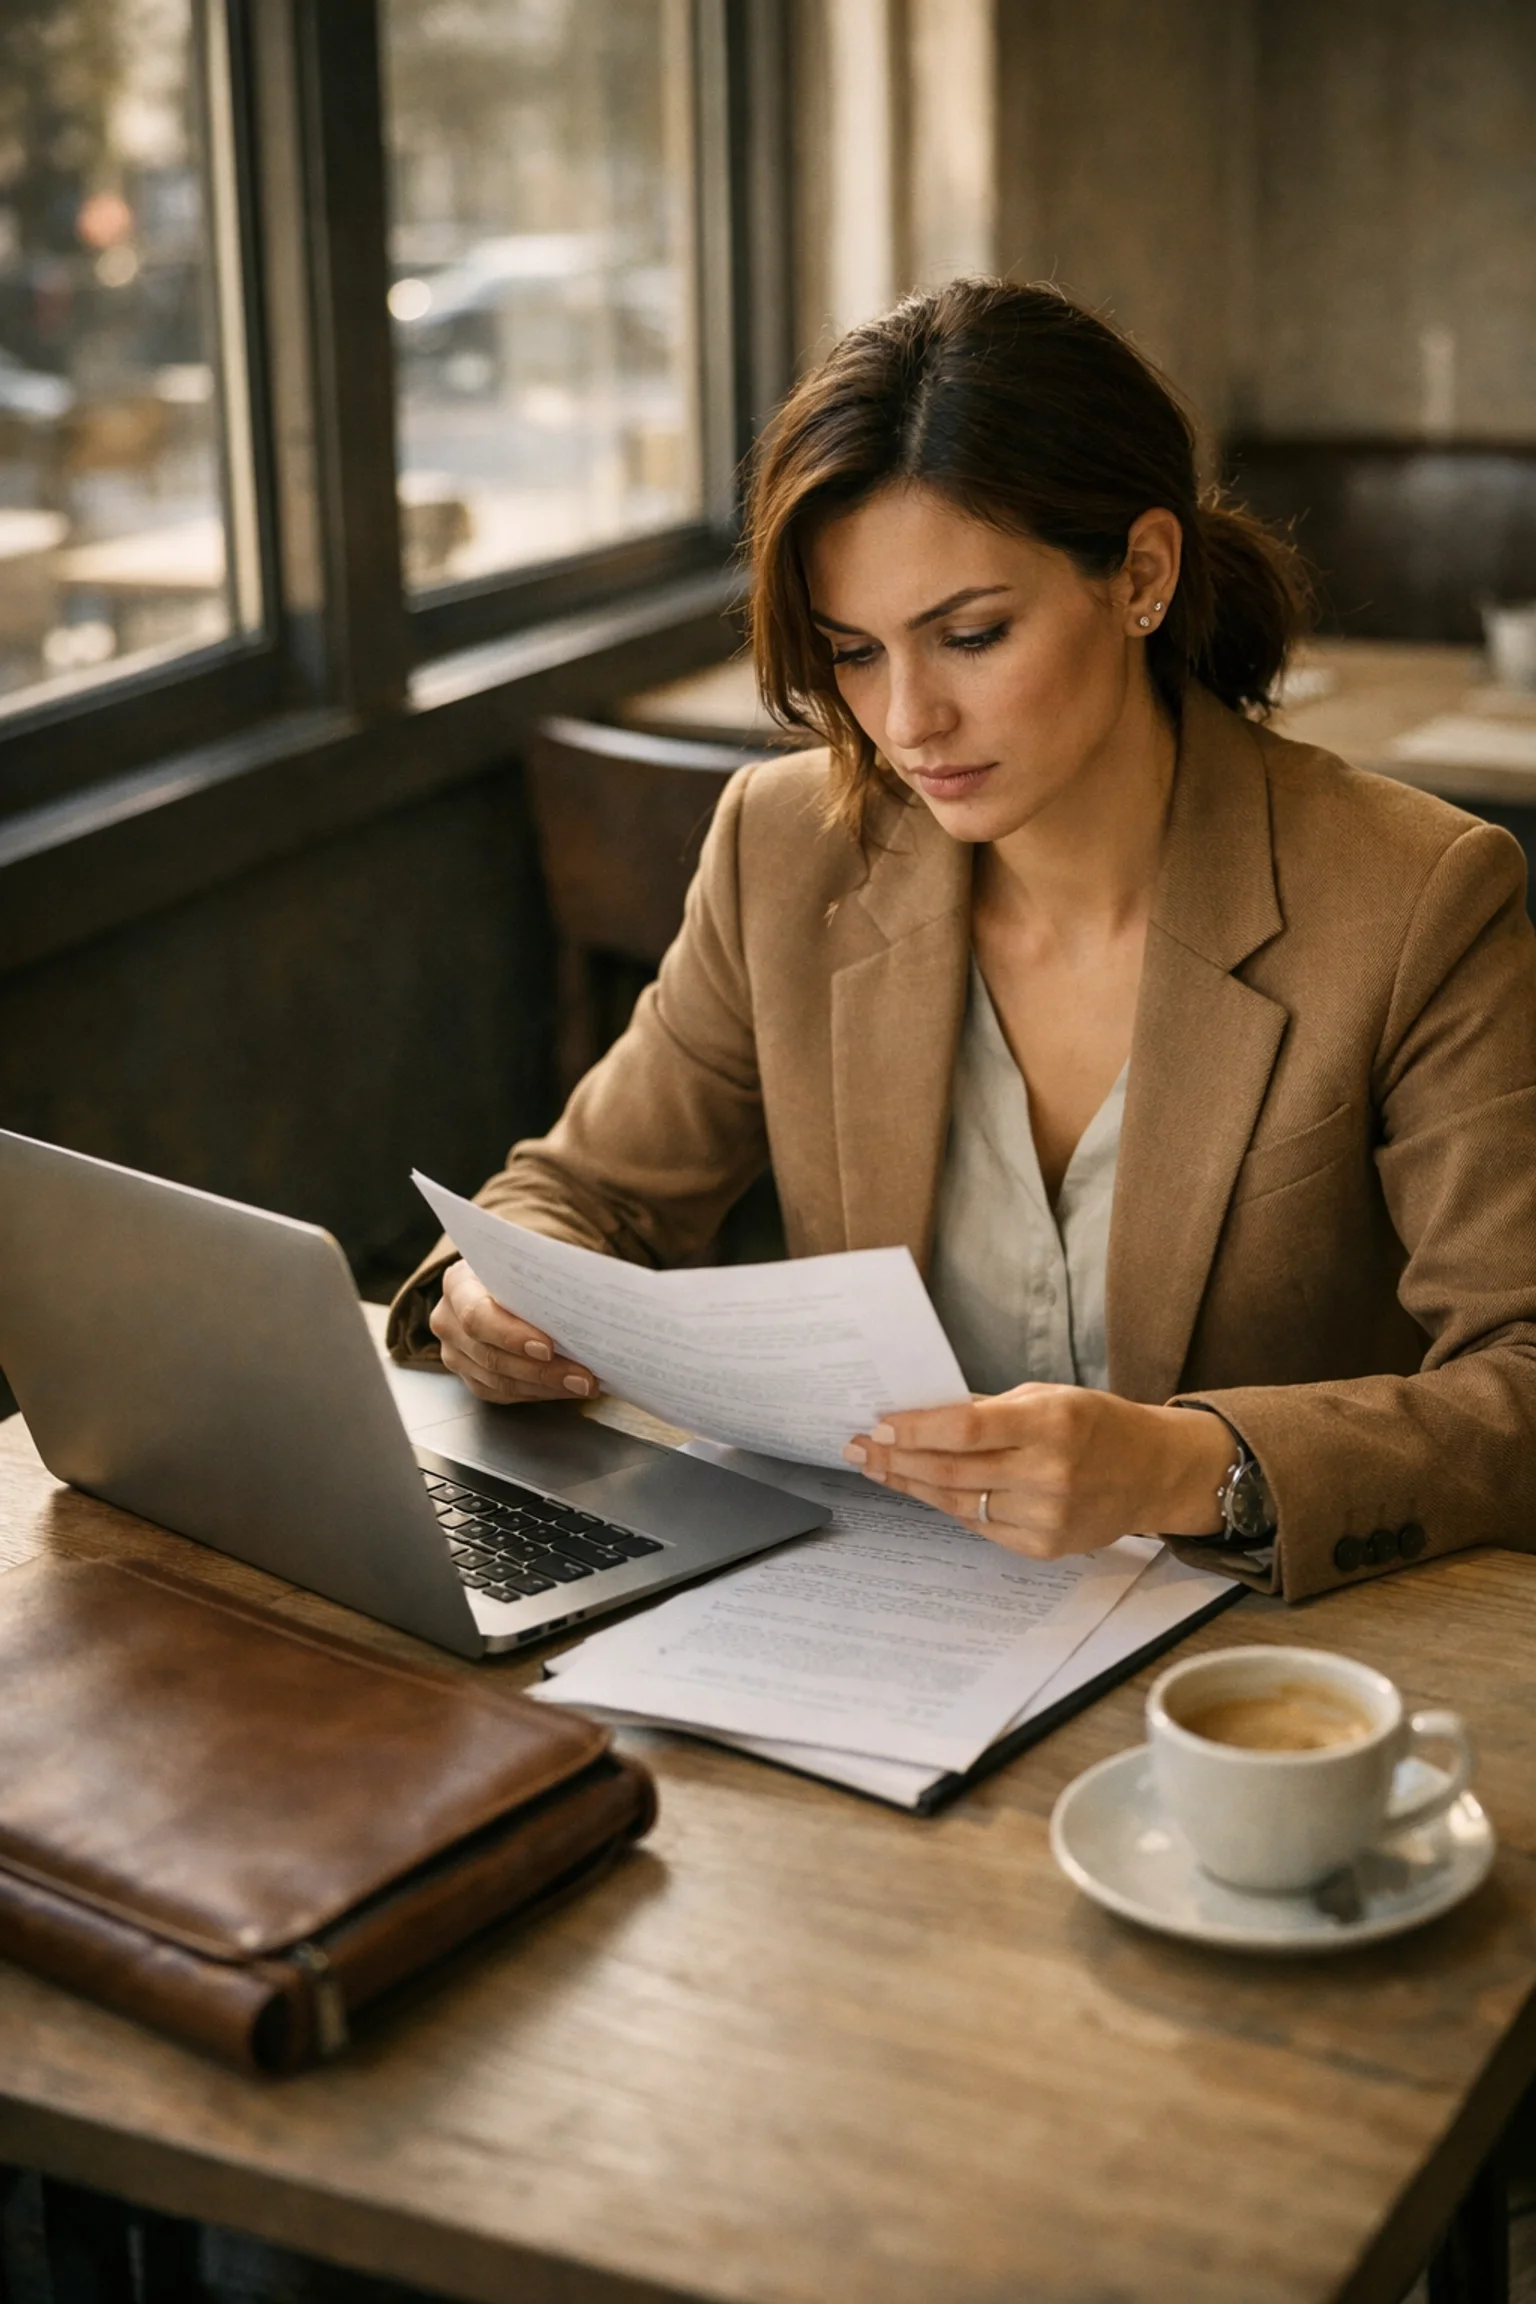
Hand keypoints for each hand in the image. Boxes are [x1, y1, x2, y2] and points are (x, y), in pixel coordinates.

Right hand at [428, 1259, 598, 1406]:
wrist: (500, 1278)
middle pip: (491, 1355)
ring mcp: (455, 1353)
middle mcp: (448, 1321)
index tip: (549, 1347)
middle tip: (583, 1376)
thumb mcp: (528, 1259)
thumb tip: (588, 1299)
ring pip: (498, 1381)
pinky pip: (502, 1394)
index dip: (512, 1335)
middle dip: (542, 1370)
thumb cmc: (519, 1268)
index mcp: (458, 1284)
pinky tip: (565, 1389)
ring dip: (546, 1386)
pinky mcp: (469, 1376)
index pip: (477, 1316)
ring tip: (583, 1384)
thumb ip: (547, 1275)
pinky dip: (538, 1393)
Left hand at [842, 1385, 1230, 1557]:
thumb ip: (990, 1411)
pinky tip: (924, 1489)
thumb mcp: (1048, 1397)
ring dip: (912, 1485)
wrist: (1154, 1471)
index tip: (880, 1425)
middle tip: (859, 1448)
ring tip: (878, 1468)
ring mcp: (1047, 1516)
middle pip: (953, 1471)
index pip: (966, 1429)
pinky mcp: (1044, 1546)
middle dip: (897, 1459)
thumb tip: (922, 1415)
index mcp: (1052, 1424)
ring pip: (959, 1503)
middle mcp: (1050, 1473)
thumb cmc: (1095, 1424)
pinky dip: (950, 1506)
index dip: (916, 1430)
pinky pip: (981, 1525)